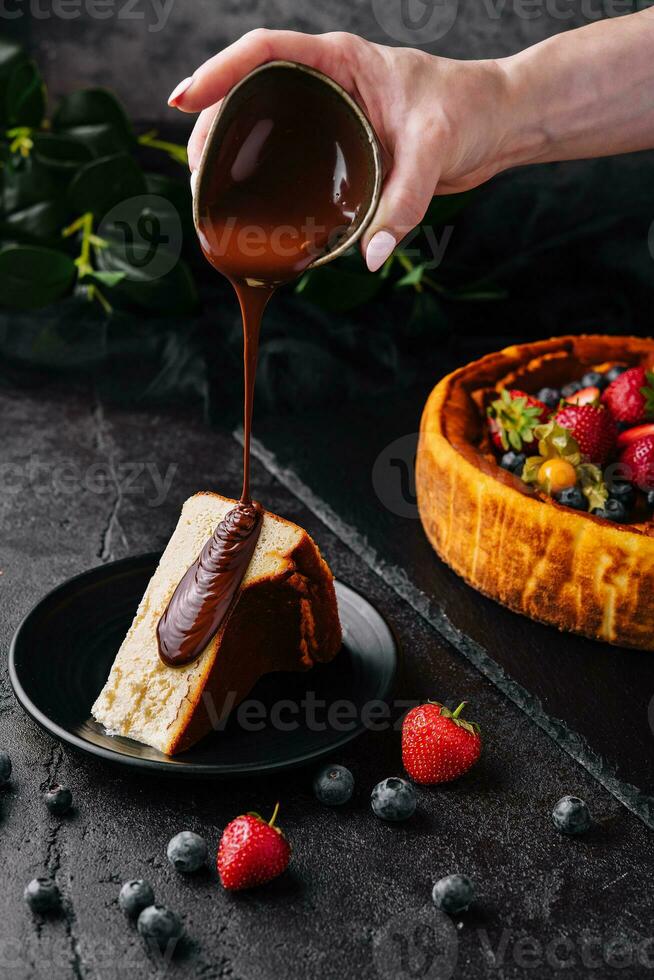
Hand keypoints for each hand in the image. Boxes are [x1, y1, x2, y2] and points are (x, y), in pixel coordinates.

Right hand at [168, 30, 508, 270]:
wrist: (497, 125)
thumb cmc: (469, 115)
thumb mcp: (435, 152)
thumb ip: (403, 203)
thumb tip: (371, 256)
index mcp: (341, 60)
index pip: (264, 50)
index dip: (219, 71)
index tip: (185, 100)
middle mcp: (328, 80)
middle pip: (250, 88)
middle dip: (214, 122)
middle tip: (195, 169)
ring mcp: (331, 111)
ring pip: (265, 120)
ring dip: (232, 149)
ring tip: (208, 185)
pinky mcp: (340, 142)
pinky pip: (289, 150)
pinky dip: (264, 171)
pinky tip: (250, 199)